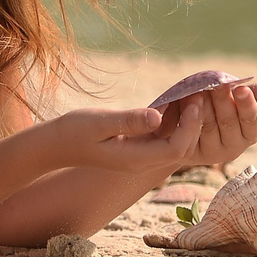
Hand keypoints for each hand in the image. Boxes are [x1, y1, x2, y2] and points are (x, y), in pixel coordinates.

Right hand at [44, 106, 205, 173]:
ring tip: (191, 94)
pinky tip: (174, 101)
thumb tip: (158, 117)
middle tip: (199, 94)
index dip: (191, 127)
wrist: (57, 145)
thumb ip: (129, 120)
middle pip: (182, 149)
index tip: (193, 101)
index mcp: (136, 159)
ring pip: (175, 144)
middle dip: (195, 123)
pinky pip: (163, 138)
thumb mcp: (100, 122)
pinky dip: (173, 121)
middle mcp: (143, 162)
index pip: (177, 149)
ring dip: (186, 122)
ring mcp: (141, 157)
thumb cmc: (75, 130)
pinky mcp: (137, 149)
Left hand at [154, 81, 256, 170]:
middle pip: (228, 122)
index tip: (241, 89)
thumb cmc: (212, 104)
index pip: (251, 122)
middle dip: (221, 100)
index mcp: (247, 134)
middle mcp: (232, 148)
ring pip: (208, 125)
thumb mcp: (231, 96)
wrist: (181, 123)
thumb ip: (250, 94)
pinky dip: (187, 115)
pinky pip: (189, 133)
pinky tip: (184, 101)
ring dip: (202, 104)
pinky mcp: (190, 154)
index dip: (247, 105)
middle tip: (214, 85)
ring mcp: (211, 153)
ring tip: (197, 90)